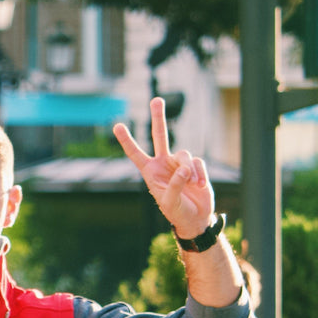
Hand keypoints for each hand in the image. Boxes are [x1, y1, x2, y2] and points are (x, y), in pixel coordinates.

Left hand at [114, 97, 215, 239]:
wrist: (196, 218)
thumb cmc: (177, 212)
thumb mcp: (170, 203)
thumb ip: (175, 185)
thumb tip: (183, 169)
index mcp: (150, 172)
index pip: (136, 154)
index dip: (127, 140)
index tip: (117, 125)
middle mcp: (163, 164)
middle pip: (160, 136)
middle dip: (158, 117)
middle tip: (156, 100)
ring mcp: (179, 163)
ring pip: (183, 154)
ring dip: (188, 170)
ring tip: (192, 185)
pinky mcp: (195, 166)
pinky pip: (198, 162)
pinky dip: (200, 174)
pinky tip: (200, 186)